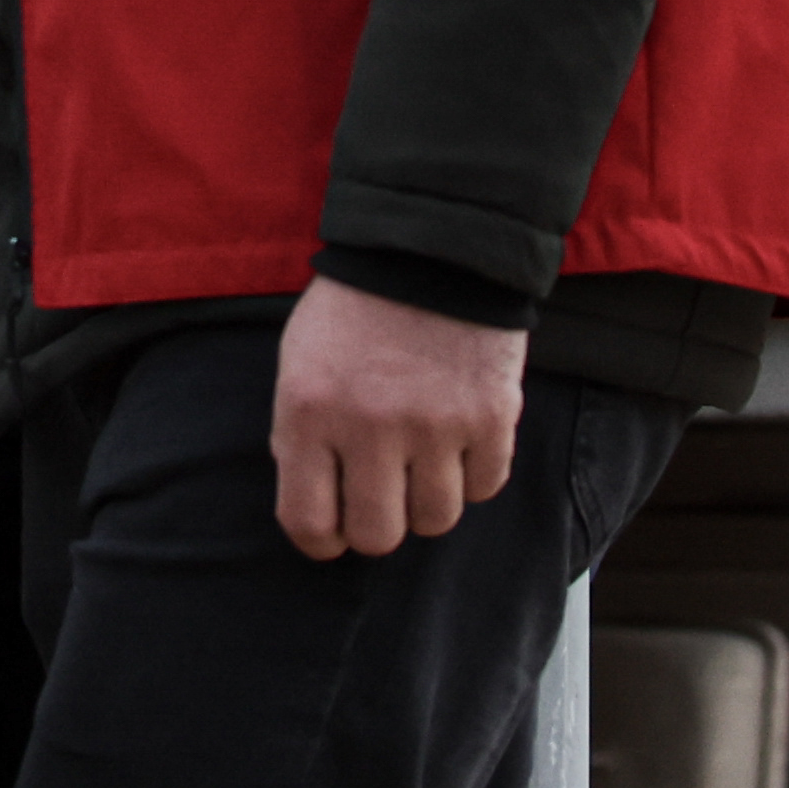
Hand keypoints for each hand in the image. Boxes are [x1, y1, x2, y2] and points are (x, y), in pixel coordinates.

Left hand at [268, 274, 522, 558]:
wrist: (431, 247)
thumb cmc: (354, 310)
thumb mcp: (299, 362)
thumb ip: (299, 434)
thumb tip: (317, 506)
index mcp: (309, 410)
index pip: (308, 522)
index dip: (322, 540)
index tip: (335, 528)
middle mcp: (369, 425)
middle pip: (378, 536)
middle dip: (379, 524)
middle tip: (384, 494)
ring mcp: (434, 423)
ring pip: (435, 519)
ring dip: (429, 498)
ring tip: (424, 456)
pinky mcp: (489, 417)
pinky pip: (485, 487)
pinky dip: (474, 471)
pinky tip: (460, 434)